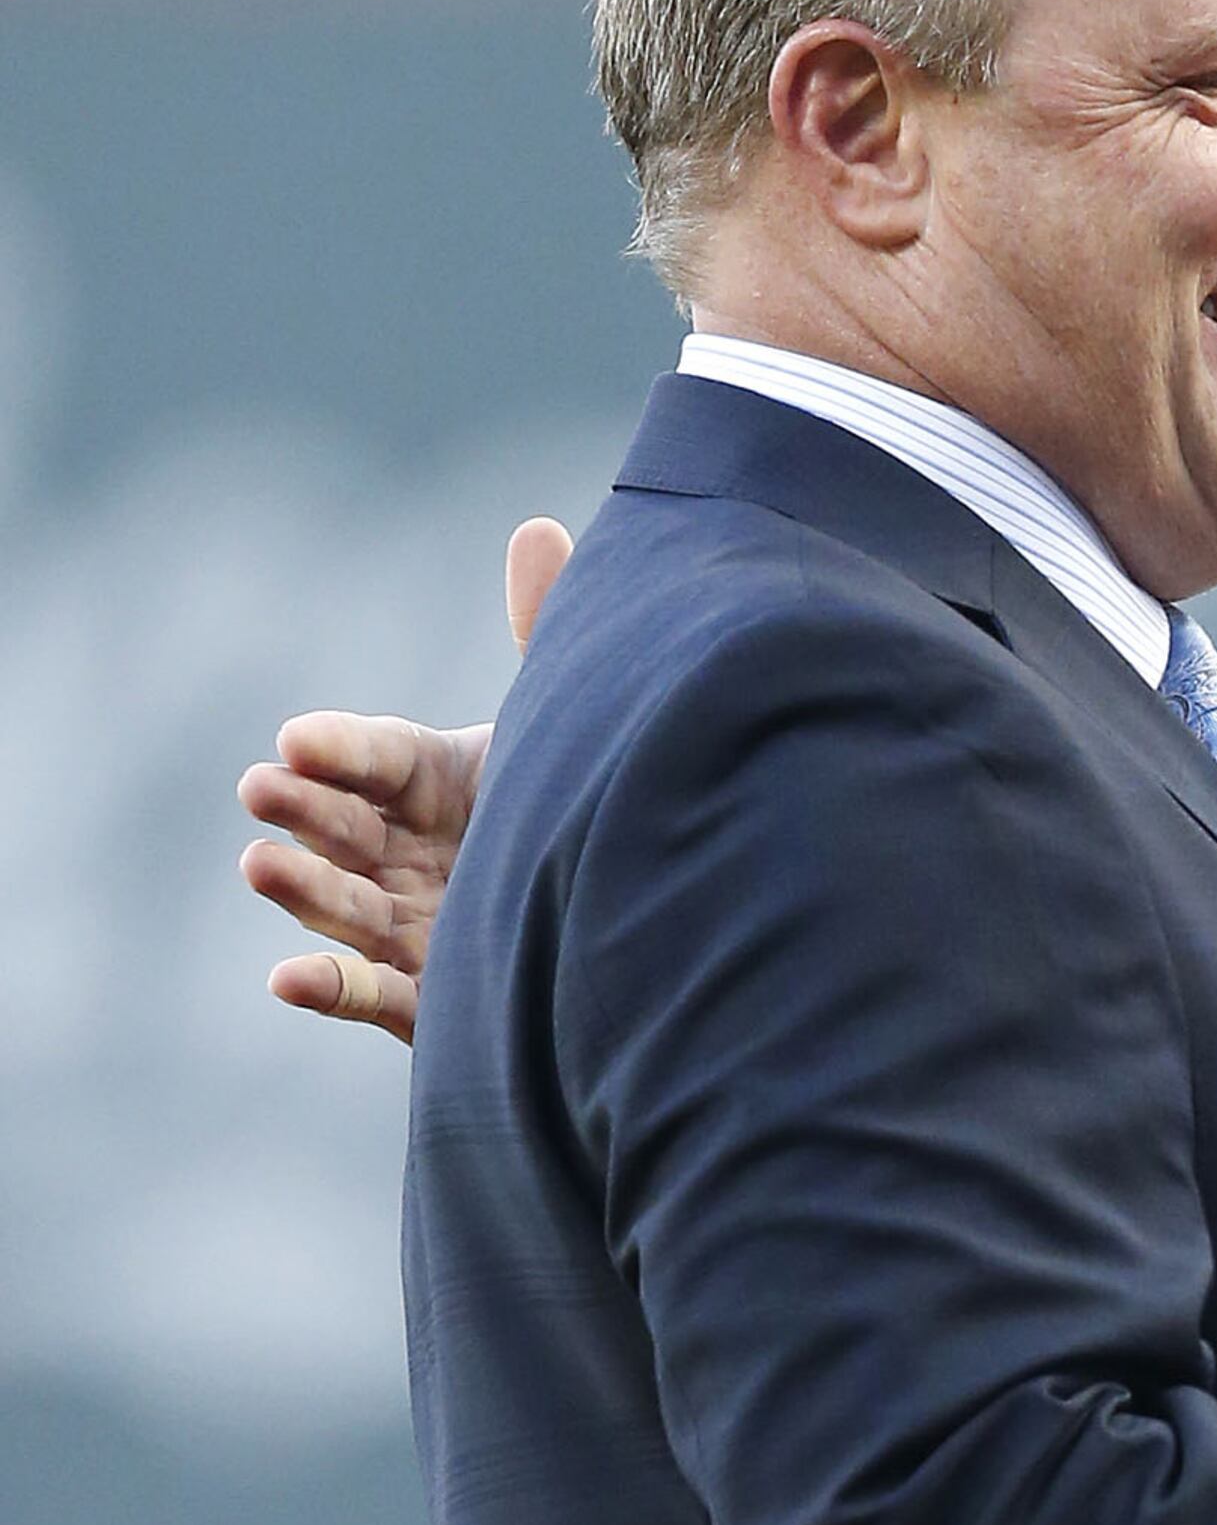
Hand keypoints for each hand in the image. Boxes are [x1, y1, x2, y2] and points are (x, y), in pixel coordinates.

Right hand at [234, 516, 568, 1042]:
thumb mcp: (572, 718)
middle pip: (350, 829)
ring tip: (260, 863)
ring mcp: (414, 925)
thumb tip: (539, 528)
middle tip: (261, 785)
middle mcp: (412, 852)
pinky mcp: (430, 996)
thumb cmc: (588, 799)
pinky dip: (329, 987)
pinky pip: (372, 994)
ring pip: (350, 906)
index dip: (344, 749)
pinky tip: (286, 978)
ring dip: (302, 889)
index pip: (381, 756)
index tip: (299, 736)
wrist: (648, 911)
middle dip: (305, 808)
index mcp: (436, 781)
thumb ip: (549, 631)